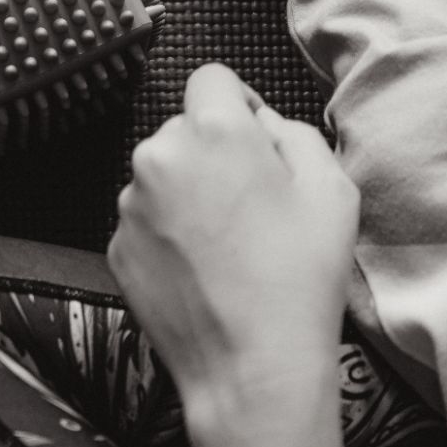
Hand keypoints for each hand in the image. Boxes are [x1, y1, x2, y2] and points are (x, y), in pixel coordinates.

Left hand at [106, 63, 358, 395]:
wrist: (252, 367)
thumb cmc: (300, 277)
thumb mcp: (331, 187)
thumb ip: (293, 133)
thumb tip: (262, 125)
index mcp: (212, 130)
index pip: (213, 79)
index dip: (240, 106)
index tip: (258, 145)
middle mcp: (158, 155)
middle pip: (185, 130)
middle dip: (214, 154)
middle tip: (253, 207)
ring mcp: (130, 204)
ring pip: (163, 177)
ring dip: (189, 195)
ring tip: (230, 248)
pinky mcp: (115, 247)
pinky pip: (146, 222)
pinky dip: (169, 236)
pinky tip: (204, 272)